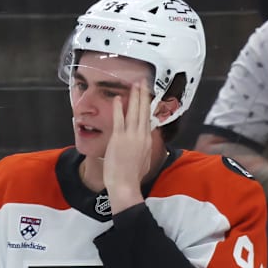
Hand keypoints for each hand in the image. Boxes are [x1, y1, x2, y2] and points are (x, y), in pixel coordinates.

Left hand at [103, 80, 151, 212]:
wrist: (125, 184)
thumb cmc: (133, 176)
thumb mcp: (145, 161)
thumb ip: (145, 149)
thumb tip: (146, 144)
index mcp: (147, 141)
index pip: (149, 119)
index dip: (149, 106)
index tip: (149, 96)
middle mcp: (142, 136)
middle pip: (144, 111)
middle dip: (144, 95)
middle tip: (144, 82)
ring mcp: (131, 136)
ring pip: (135, 112)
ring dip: (135, 97)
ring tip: (135, 85)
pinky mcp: (119, 138)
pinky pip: (120, 119)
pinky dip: (120, 108)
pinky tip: (119, 98)